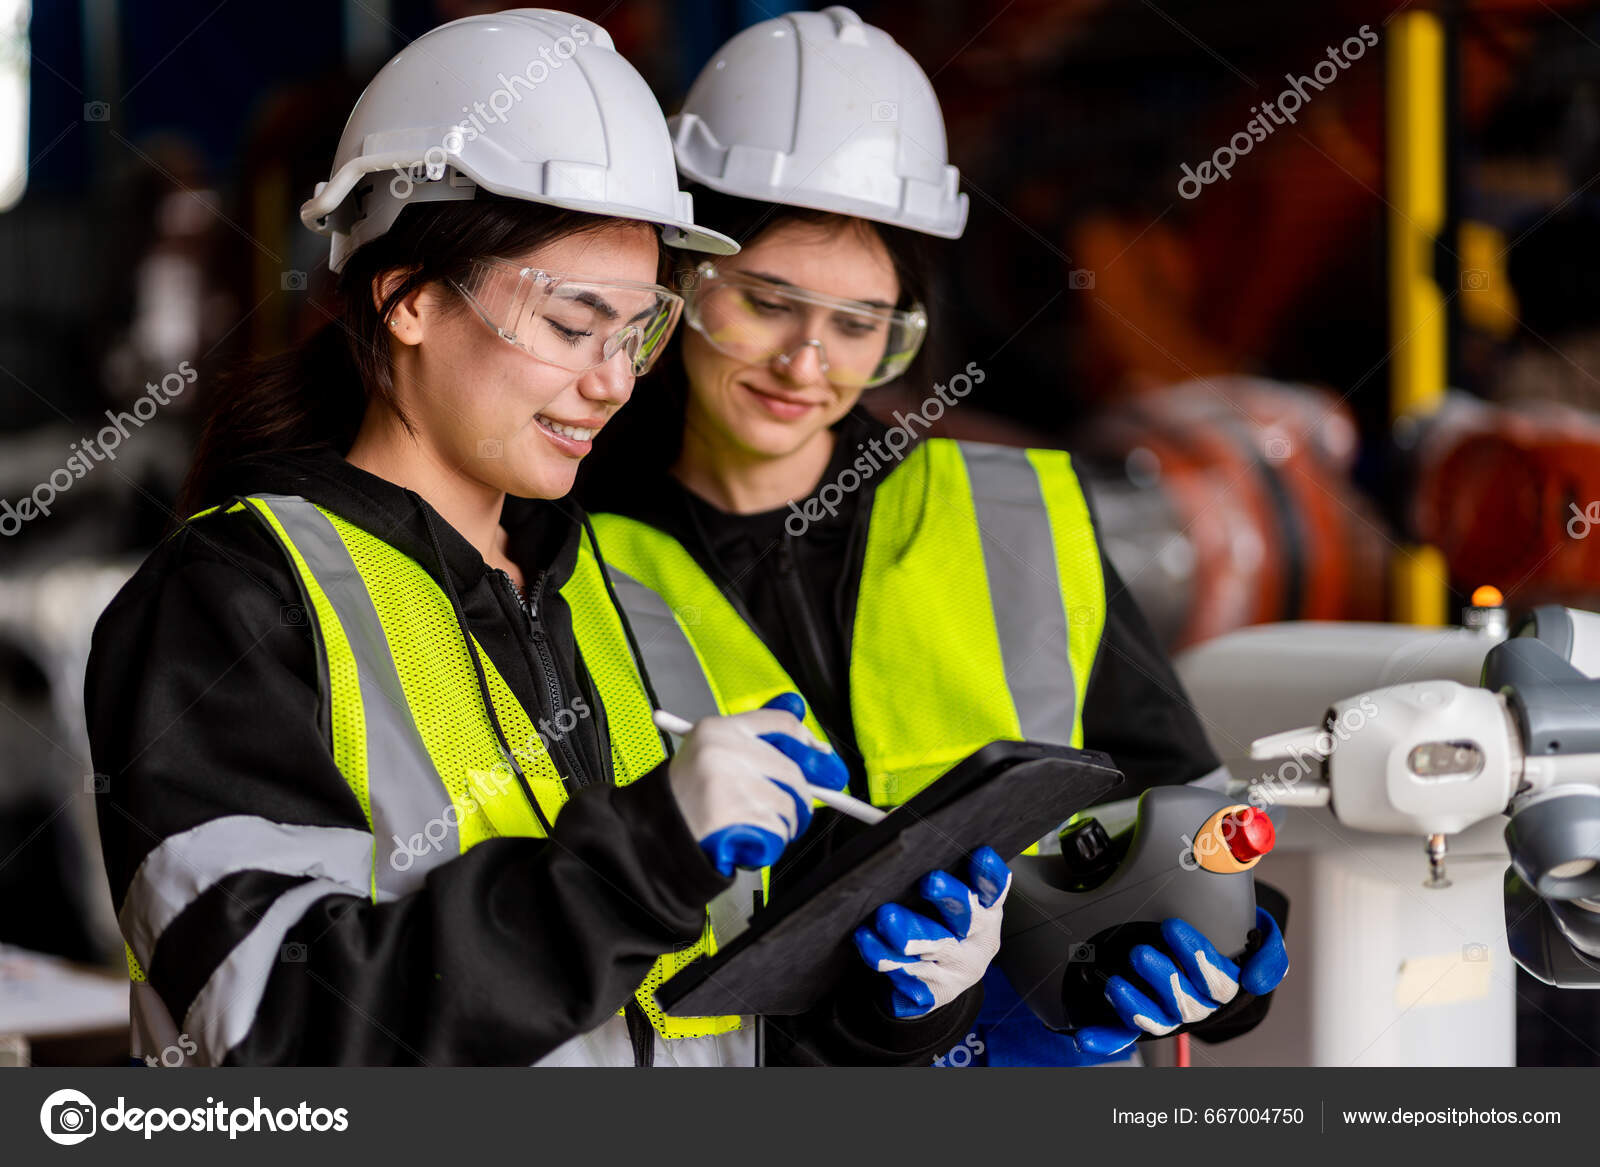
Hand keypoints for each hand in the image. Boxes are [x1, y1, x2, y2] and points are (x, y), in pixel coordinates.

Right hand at [667, 693, 846, 875]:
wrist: (656, 831)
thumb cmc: (689, 795)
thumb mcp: (714, 756)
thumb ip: (760, 746)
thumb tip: (815, 747)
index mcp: (718, 728)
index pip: (782, 723)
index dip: (807, 743)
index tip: (821, 759)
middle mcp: (724, 750)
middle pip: (793, 770)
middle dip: (800, 795)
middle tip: (792, 808)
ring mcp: (729, 782)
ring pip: (790, 803)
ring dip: (784, 822)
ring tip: (756, 824)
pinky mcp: (735, 815)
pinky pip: (779, 829)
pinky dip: (772, 840)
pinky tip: (748, 837)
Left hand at [853, 846, 1011, 1018]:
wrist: (937, 976)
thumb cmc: (939, 920)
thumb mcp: (947, 896)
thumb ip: (932, 865)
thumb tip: (903, 825)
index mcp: (988, 910)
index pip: (994, 890)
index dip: (988, 873)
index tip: (979, 853)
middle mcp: (979, 942)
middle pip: (968, 920)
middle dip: (949, 899)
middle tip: (930, 882)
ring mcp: (958, 972)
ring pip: (933, 950)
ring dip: (909, 934)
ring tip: (886, 917)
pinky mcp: (934, 994)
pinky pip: (908, 979)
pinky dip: (885, 958)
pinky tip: (868, 941)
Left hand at [1072, 907, 1288, 1057]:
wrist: (1220, 941)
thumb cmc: (1238, 938)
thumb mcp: (1264, 941)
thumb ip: (1269, 958)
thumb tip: (1256, 982)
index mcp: (1222, 988)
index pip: (1214, 982)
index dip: (1197, 959)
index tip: (1173, 928)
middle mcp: (1195, 1004)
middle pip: (1182, 1003)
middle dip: (1161, 978)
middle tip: (1140, 953)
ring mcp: (1166, 1011)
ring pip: (1155, 1019)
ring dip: (1135, 1006)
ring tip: (1115, 985)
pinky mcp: (1141, 1014)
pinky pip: (1124, 1033)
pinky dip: (1105, 1038)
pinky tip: (1085, 1039)